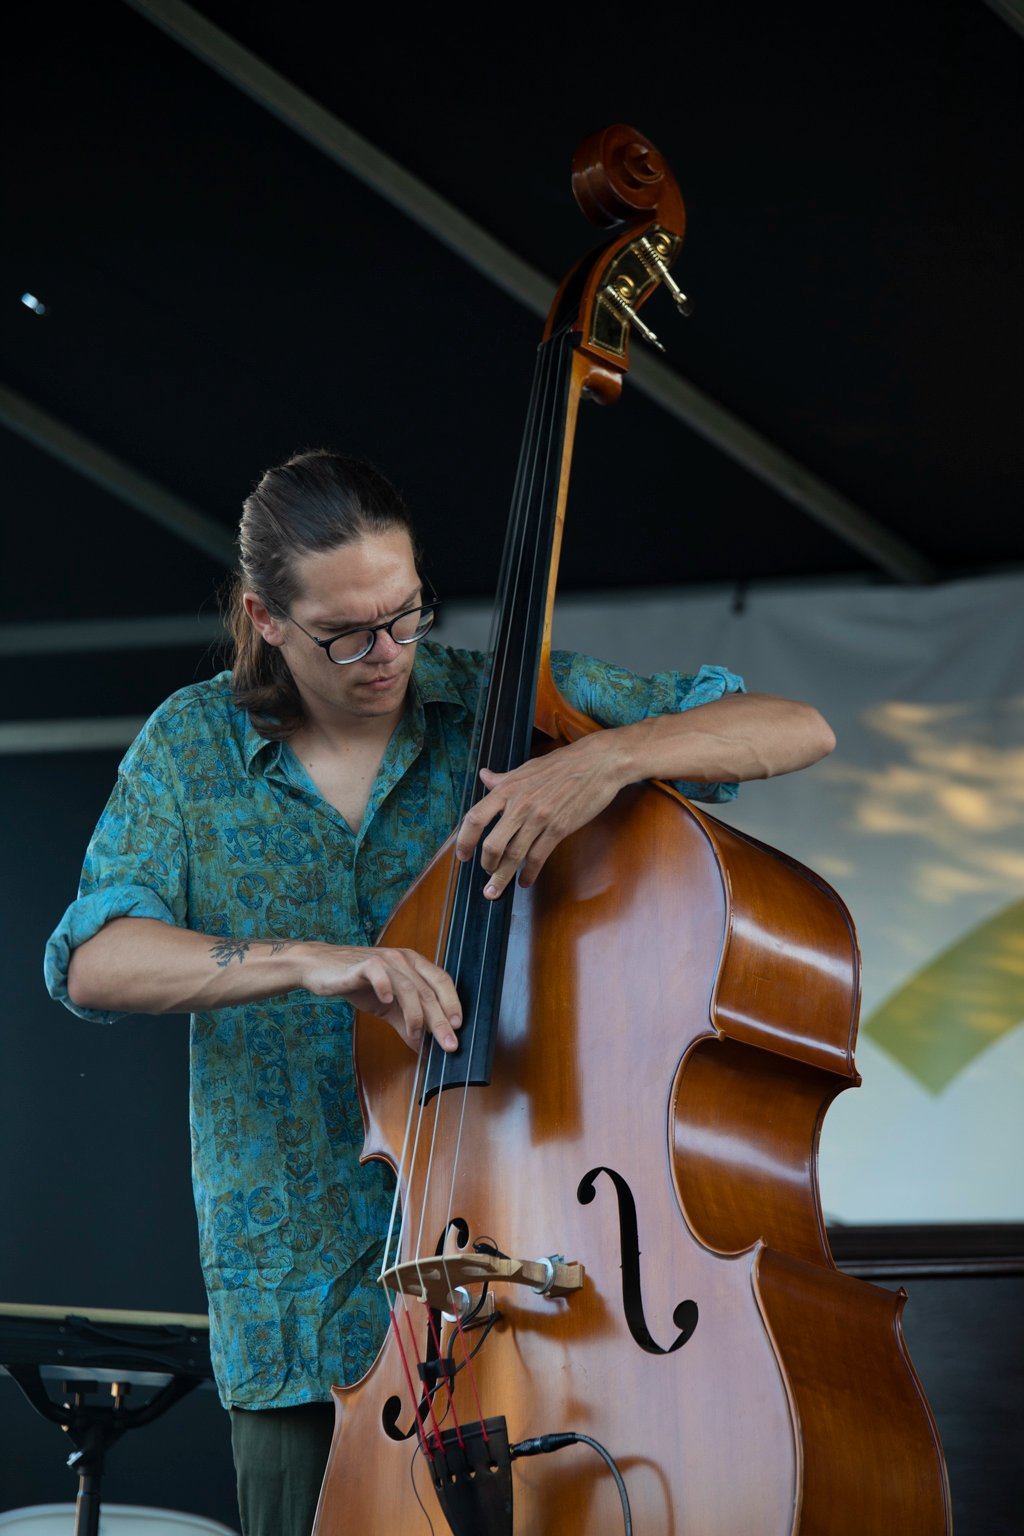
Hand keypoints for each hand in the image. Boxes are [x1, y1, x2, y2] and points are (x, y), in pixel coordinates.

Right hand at [303, 944, 461, 1052]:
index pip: (442, 982)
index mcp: (414, 964)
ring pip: (408, 988)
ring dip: (416, 1016)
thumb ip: (408, 1025)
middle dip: (440, 1020)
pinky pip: (379, 974)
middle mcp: (403, 959)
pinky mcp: (363, 964)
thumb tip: (426, 1050)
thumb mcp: (388, 1007)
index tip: (459, 1028)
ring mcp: (384, 959)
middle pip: (428, 991)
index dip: (453, 1004)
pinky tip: (387, 1003)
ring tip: (417, 1037)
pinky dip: (386, 989)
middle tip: (448, 1044)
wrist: (322, 968)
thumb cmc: (359, 983)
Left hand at [454, 734, 623, 899]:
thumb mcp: (527, 768)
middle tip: (485, 877)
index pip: (475, 818)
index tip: (462, 855)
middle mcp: (519, 806)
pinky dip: (529, 873)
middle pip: (492, 844)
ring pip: (514, 856)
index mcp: (507, 789)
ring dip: (502, 878)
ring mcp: (539, 819)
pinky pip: (538, 857)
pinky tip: (525, 881)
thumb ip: (503, 778)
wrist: (597, 763)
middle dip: (486, 866)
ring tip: (494, 892)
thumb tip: (484, 777)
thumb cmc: (562, 764)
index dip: (464, 840)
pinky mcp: (559, 829)